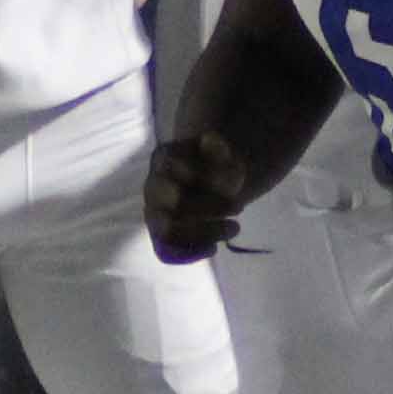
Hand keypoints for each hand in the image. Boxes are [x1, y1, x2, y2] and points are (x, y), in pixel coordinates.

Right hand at [144, 129, 252, 262]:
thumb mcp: (221, 151)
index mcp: (164, 159)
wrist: (203, 183)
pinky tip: (213, 248)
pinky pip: (165, 251)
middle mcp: (153, 186)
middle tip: (240, 208)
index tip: (237, 182)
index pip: (179, 169)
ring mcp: (153, 212)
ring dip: (206, 233)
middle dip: (211, 207)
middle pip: (174, 202)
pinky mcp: (159, 235)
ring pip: (168, 231)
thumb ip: (217, 147)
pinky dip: (190, 254)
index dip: (210, 178)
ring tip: (234, 228)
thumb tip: (211, 139)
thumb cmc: (212, 165)